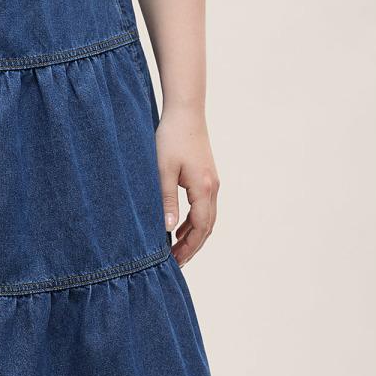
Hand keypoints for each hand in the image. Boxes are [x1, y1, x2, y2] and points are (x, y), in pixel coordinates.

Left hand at [155, 107, 219, 265]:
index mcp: (203, 189)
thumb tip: (167, 230)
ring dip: (193, 236)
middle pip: (206, 227)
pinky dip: (193, 222)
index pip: (199, 228)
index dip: (188, 248)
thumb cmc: (171, 138)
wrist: (186, 112)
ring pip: (207, 218)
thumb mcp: (162, 171)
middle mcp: (213, 187)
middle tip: (176, 264)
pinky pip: (204, 207)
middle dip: (192, 247)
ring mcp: (212, 182)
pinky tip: (179, 229)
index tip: (175, 262)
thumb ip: (165, 201)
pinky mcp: (207, 177)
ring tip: (176, 251)